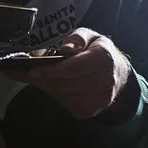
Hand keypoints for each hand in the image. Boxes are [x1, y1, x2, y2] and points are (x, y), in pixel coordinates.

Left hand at [6, 28, 132, 119]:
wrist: (118, 74)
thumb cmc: (97, 51)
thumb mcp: (89, 36)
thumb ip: (76, 38)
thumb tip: (65, 49)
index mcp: (104, 58)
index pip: (74, 67)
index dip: (52, 70)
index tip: (32, 70)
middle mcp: (105, 82)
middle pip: (65, 83)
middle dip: (45, 77)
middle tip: (29, 71)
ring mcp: (99, 100)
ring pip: (62, 95)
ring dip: (48, 85)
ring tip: (42, 75)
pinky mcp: (90, 111)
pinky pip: (64, 103)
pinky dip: (56, 93)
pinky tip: (56, 84)